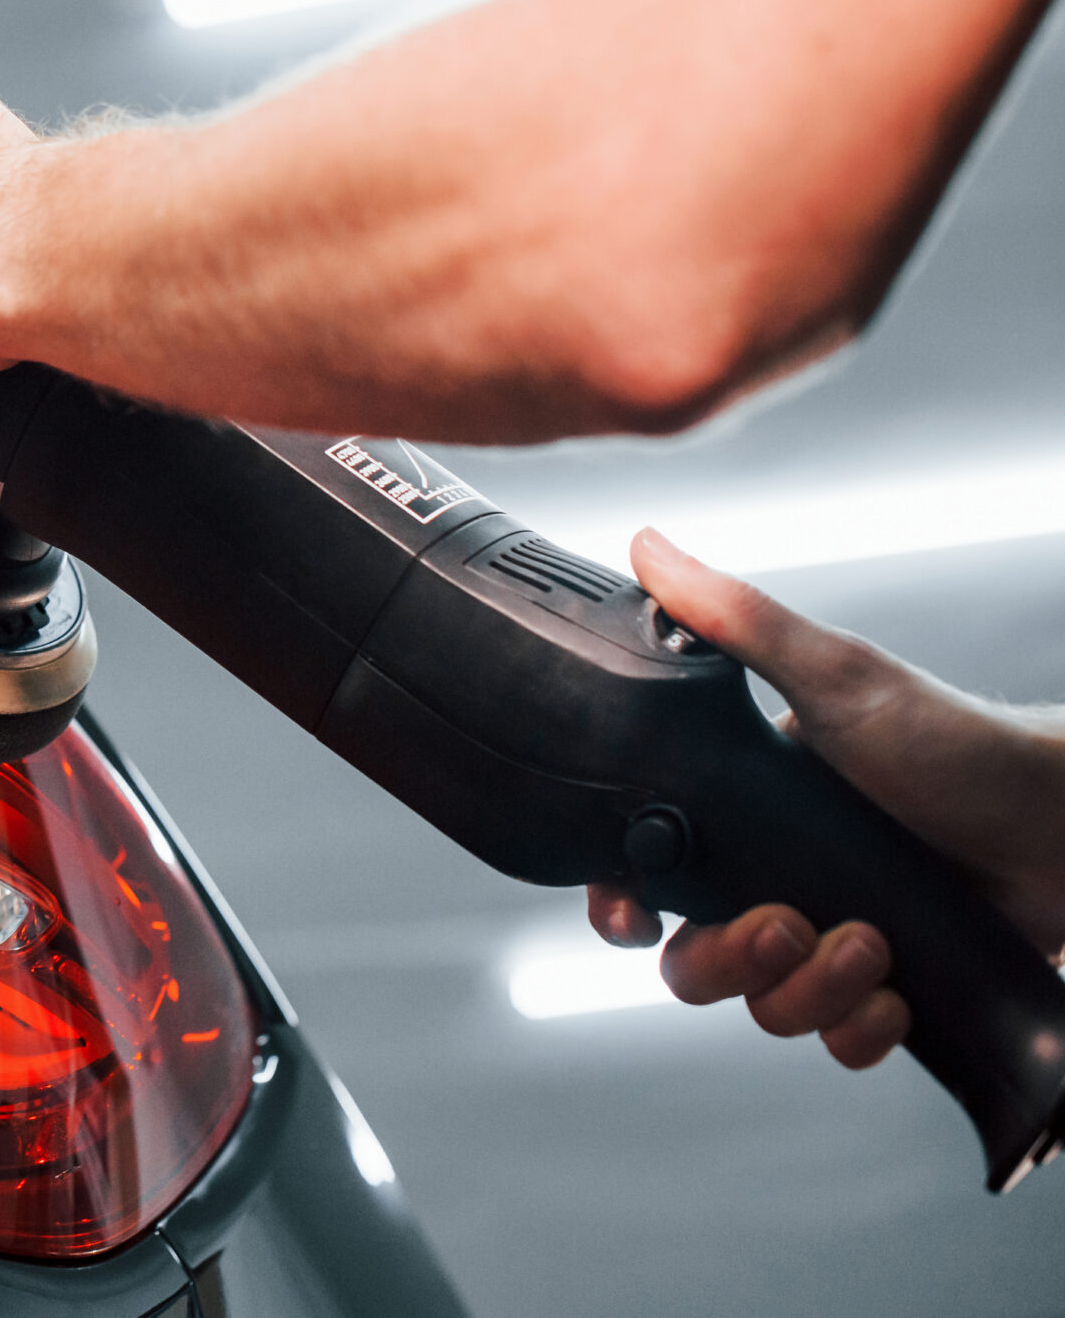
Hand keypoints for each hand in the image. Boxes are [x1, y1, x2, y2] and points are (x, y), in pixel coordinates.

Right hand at [590, 529, 1064, 1068]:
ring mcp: (830, 936)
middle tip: (789, 922)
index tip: (632, 915)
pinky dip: (861, 1029)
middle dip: (731, 958)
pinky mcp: (888, 987)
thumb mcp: (836, 675)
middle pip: (694, 960)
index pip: (646, 873)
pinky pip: (839, 1041)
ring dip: (809, 990)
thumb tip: (644, 541)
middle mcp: (777, 878)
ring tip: (874, 944)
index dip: (623, 905)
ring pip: (764, 1006)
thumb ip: (731, 618)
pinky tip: (897, 993)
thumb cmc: (959, 742)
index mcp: (742, 812)